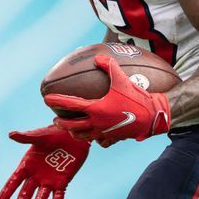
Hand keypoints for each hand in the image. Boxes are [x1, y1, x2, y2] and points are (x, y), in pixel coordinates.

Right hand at [0, 125, 89, 198]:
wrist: (73, 135)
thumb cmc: (54, 133)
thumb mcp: (40, 135)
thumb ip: (26, 137)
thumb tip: (11, 134)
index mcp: (27, 165)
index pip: (14, 181)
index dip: (7, 192)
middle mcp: (35, 176)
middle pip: (26, 194)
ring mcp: (48, 181)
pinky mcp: (62, 183)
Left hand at [44, 55, 169, 145]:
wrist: (152, 116)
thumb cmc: (136, 97)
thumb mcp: (122, 79)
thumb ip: (109, 66)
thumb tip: (98, 57)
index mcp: (96, 109)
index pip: (71, 105)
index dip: (57, 101)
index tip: (46, 99)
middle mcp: (97, 123)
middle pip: (73, 126)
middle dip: (61, 123)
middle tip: (54, 119)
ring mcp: (104, 132)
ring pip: (84, 136)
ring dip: (74, 133)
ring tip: (70, 130)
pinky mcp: (113, 137)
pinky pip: (99, 141)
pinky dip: (94, 139)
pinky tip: (93, 136)